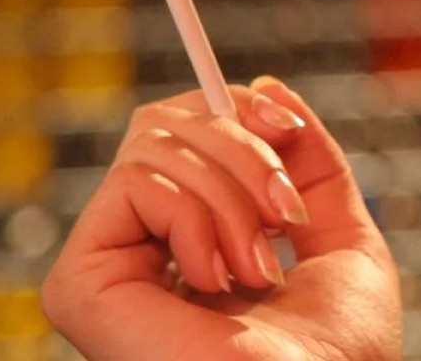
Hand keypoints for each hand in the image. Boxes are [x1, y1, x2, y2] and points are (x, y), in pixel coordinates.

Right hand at [42, 76, 401, 360]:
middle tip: (285, 216)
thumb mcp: (341, 233)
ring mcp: (107, 268)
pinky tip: (216, 280)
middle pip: (166, 124)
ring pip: (156, 144)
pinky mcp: (79, 284)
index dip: (232, 111)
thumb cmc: (339, 351)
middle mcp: (141, 254)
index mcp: (193, 244)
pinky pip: (135, 181)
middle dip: (246, 152)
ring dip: (235, 197)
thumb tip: (265, 87)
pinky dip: (196, 216)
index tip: (283, 122)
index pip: (184, 132)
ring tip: (259, 269)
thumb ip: (308, 161)